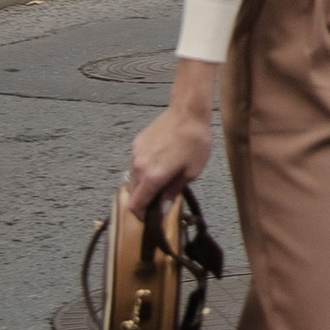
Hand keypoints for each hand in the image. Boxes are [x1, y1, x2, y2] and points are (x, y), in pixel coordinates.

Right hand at [127, 63, 217, 214]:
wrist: (187, 112)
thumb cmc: (195, 142)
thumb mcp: (192, 171)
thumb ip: (174, 191)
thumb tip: (163, 205)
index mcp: (152, 177)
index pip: (136, 205)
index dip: (141, 215)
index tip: (151, 218)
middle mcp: (139, 167)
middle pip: (133, 194)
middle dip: (144, 200)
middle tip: (160, 199)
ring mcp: (135, 154)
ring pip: (133, 179)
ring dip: (144, 185)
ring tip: (162, 179)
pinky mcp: (136, 144)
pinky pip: (136, 164)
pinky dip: (144, 170)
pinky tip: (160, 162)